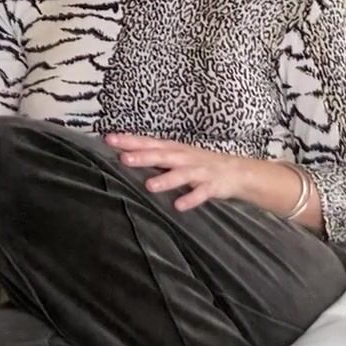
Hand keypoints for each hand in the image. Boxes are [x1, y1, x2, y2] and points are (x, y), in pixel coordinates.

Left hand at [104, 133, 270, 212]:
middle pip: (162, 156)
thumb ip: (154, 155)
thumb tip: (125, 154)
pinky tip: (179, 205)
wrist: (236, 171)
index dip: (129, 141)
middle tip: (124, 158)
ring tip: (150, 185)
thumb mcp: (176, 155)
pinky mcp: (211, 186)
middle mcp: (184, 158)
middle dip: (143, 156)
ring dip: (166, 179)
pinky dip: (191, 198)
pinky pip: (200, 193)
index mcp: (174, 149)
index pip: (148, 143)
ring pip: (181, 175)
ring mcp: (198, 171)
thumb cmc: (199, 163)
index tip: (109, 139)